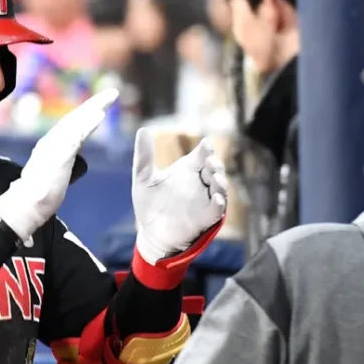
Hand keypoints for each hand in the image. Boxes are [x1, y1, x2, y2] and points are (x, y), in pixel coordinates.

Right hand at [0, 89, 118, 245]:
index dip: (87, 114)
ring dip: (94, 108)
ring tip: (109, 98)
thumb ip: (65, 165)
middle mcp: (52, 140)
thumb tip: (76, 165)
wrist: (27, 205)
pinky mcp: (60, 153)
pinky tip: (100, 115)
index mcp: (51, 145)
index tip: (101, 106)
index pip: (72, 125)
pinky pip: (77, 134)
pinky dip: (89, 123)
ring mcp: (55, 145)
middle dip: (94, 103)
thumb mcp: (56, 175)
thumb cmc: (39, 196)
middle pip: (76, 117)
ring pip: (77, 121)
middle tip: (112, 94)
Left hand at [132, 128, 227, 264]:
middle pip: (215, 168)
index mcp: (187, 169)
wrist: (151, 234)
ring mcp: (205, 199)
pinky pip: (218, 209)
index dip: (207, 149)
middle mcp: (199, 182)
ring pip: (220, 186)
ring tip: (215, 178)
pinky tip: (215, 198)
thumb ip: (144, 156)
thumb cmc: (149, 205)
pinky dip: (219, 203)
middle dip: (216, 164)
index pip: (202, 154)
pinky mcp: (207, 217)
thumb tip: (143, 129)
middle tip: (210, 162)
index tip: (206, 146)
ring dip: (220, 181)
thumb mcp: (143, 178)